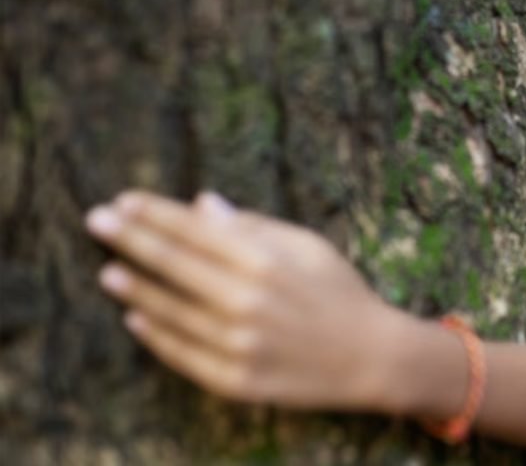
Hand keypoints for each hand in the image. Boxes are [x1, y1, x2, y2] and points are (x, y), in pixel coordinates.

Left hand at [84, 189, 410, 411]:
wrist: (373, 358)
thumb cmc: (341, 293)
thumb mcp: (308, 246)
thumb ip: (253, 227)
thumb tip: (203, 204)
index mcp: (264, 261)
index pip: (194, 231)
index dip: (155, 213)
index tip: (124, 200)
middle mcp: (245, 302)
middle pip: (173, 265)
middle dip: (130, 238)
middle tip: (96, 220)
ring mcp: (237, 345)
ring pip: (170, 312)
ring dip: (135, 288)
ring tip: (108, 271)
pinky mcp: (236, 381)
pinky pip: (184, 356)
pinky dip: (156, 337)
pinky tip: (136, 320)